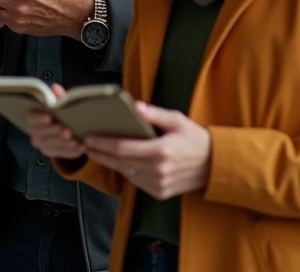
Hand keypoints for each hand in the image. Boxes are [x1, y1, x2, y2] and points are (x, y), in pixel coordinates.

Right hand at [26, 84, 86, 159]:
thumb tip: (55, 88)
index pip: (30, 119)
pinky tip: (81, 147)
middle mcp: (35, 133)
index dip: (39, 118)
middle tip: (67, 130)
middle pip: (40, 135)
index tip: (49, 116)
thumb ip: (56, 96)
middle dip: (54, 132)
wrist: (62, 126)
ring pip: (50, 147)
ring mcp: (43, 145)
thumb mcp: (58, 102)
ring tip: (76, 140)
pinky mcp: (53, 153)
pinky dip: (72, 152)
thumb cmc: (59, 112)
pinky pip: (61, 154)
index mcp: (33, 118)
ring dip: (64, 144)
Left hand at [82, 102, 212, 200]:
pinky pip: (135, 181)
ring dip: (109, 163)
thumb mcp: (177, 120)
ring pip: (125, 173)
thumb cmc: (194, 139)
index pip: (123, 148)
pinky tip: (116, 161)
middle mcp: (158, 170)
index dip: (103, 144)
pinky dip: (125, 171)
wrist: (215, 166)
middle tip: (85, 143)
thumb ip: (154, 114)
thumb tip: (134, 107)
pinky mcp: (160, 193)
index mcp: (162, 151)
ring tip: (95, 150)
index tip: (89, 137)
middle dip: (99, 153)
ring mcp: (159, 184)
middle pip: (119, 162)